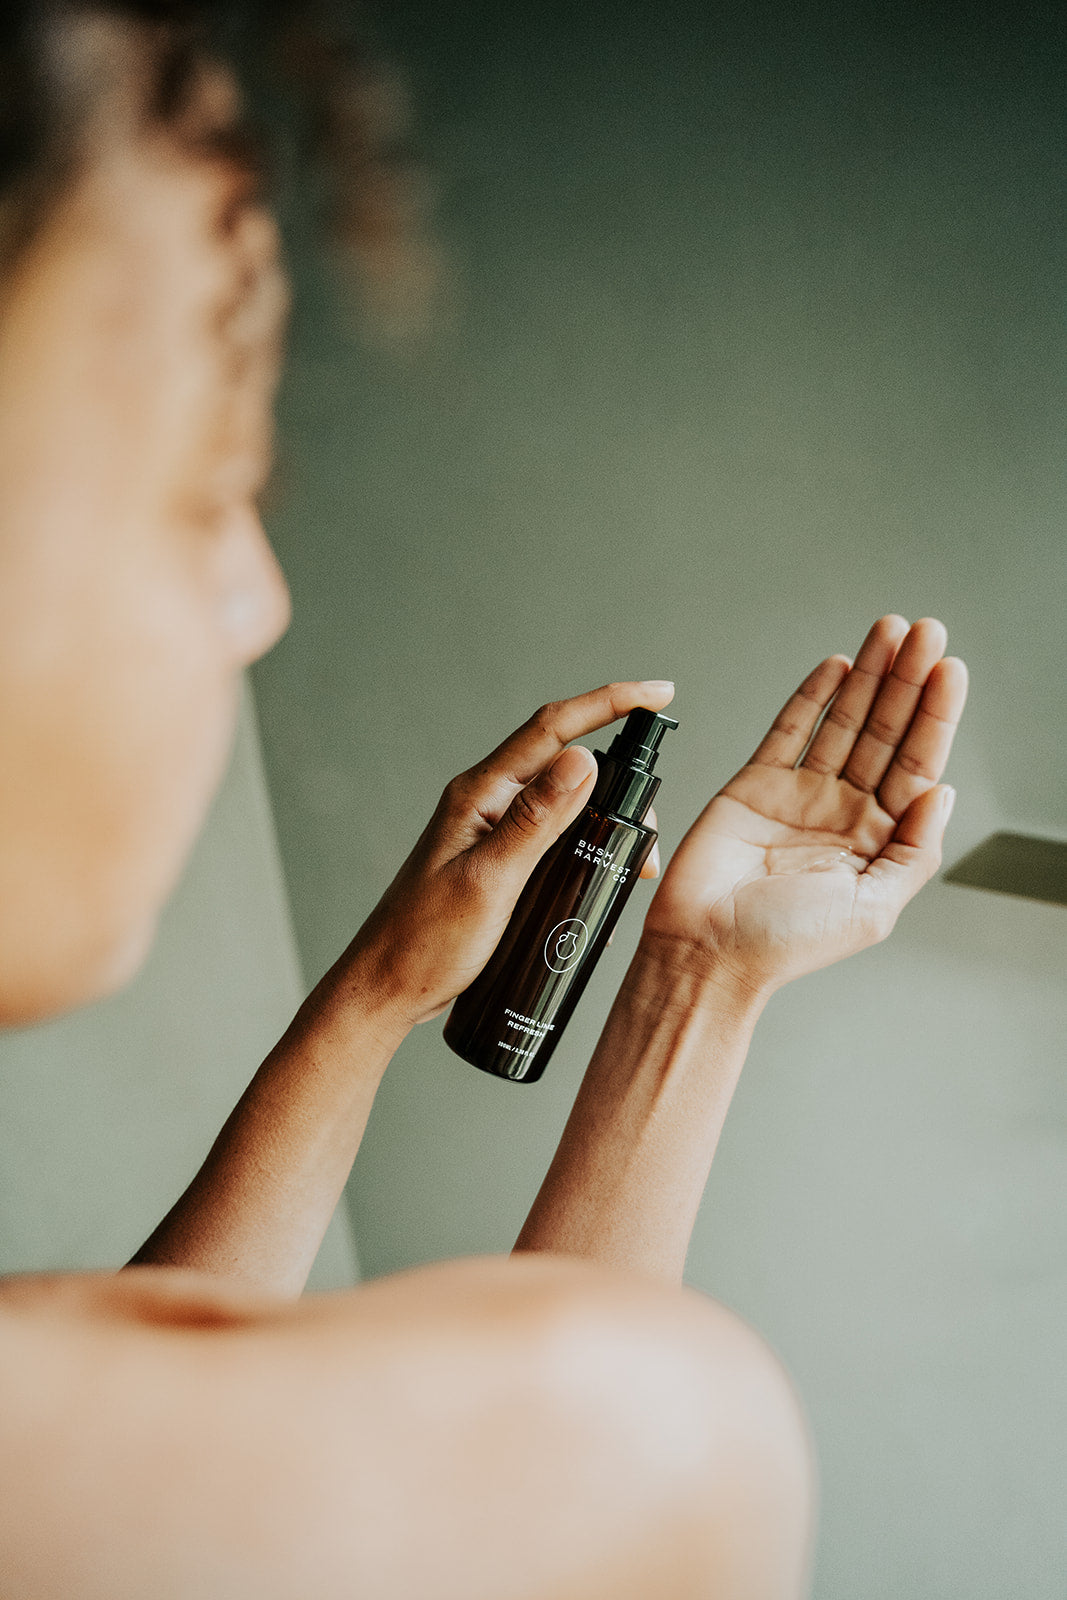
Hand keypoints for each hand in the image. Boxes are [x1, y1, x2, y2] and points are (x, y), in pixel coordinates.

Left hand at [336, 681, 674, 1026]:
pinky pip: (554, 839)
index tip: (658, 693)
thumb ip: (535, 821)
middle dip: (620, 786)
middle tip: (649, 834)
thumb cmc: (423, 943)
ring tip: (632, 867)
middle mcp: (487, 803)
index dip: (609, 702)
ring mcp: (492, 832)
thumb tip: (582, 760)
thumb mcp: (489, 881)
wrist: (387, 990)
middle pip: (568, 765)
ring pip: (566, 805)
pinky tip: (598, 885)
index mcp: (480, 794)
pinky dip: (585, 850)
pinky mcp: (499, 862)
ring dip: (605, 824)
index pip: (552, 728)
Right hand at [643, 617, 967, 998]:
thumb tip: (943, 793)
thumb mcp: (872, 909)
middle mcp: (843, 811)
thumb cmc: (782, 944)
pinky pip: (789, 728)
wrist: (707, 948)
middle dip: (905, 679)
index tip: (950, 670)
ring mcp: (800, 793)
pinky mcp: (755, 782)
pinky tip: (837, 666)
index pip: (916, 765)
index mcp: (876, 840)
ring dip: (868, 674)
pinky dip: (811, 695)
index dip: (934, 716)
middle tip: (925, 632)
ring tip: (890, 631)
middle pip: (884, 731)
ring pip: (843, 720)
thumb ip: (914, 851)